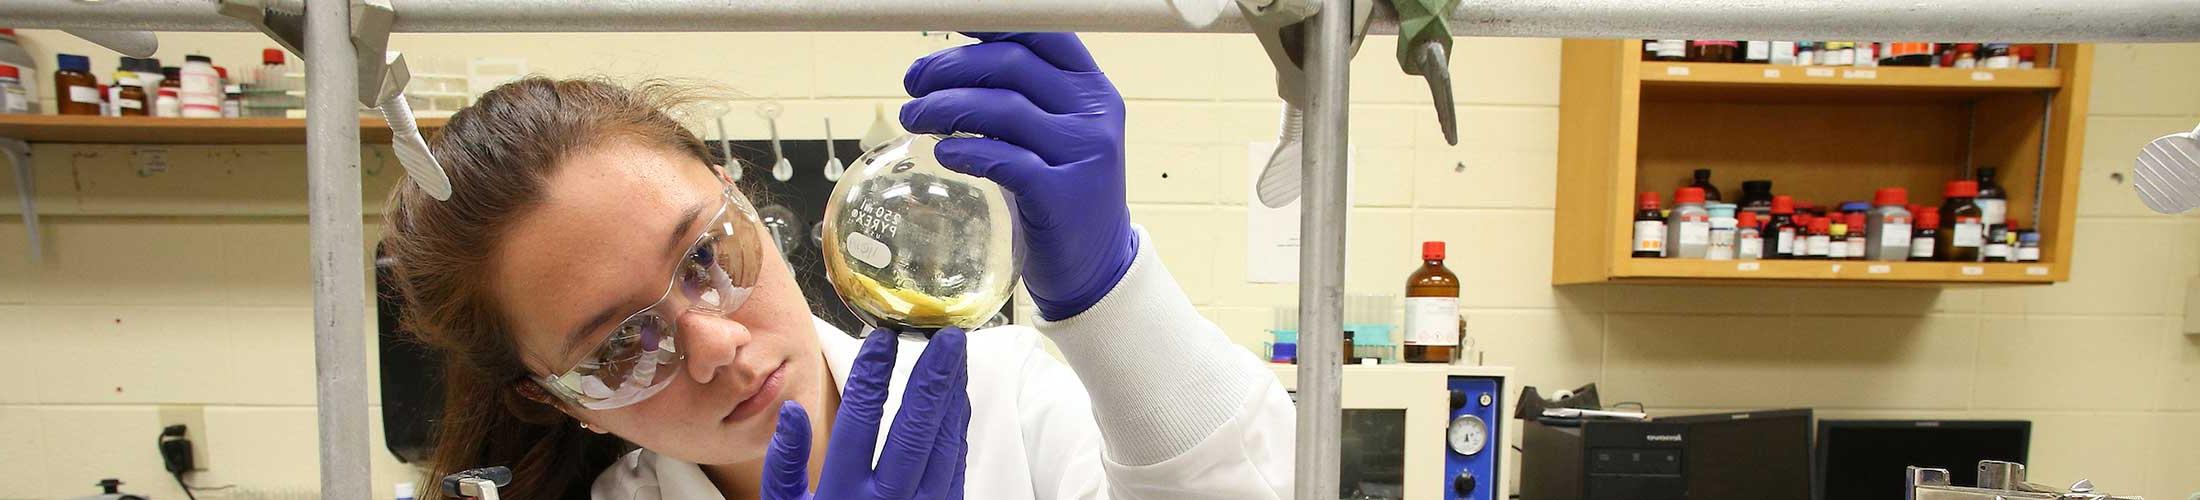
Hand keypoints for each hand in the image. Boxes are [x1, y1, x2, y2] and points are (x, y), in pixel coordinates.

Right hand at [761, 328, 969, 499]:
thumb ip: (782, 467)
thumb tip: (792, 412)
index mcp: (841, 496)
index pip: (860, 421)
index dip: (872, 375)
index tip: (882, 338)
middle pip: (914, 430)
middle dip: (932, 378)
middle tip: (948, 337)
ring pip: (942, 448)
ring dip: (952, 400)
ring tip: (957, 359)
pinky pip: (954, 470)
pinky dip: (957, 432)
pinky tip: (957, 404)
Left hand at [901, 32, 1135, 321]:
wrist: (1095, 264)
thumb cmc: (1059, 191)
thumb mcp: (1053, 134)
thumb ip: (1019, 97)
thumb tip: (949, 64)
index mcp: (1092, 89)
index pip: (1043, 34)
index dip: (991, 23)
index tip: (946, 21)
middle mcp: (1095, 114)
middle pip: (1013, 66)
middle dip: (952, 67)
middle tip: (913, 81)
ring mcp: (1084, 154)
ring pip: (1004, 109)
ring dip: (946, 107)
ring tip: (914, 116)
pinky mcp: (1064, 196)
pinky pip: (1004, 160)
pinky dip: (966, 150)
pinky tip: (943, 152)